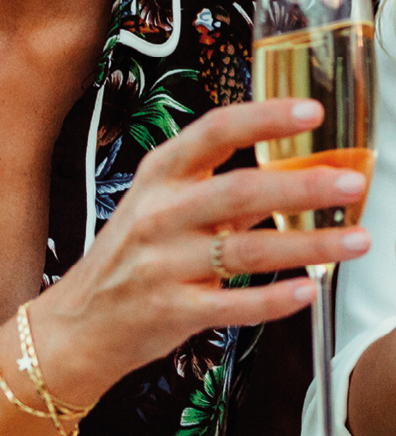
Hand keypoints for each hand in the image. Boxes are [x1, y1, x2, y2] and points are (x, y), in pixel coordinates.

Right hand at [34, 95, 369, 407]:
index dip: (265, 119)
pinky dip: (276, 299)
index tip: (311, 111)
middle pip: (241, 191)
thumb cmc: (130, 258)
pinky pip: (235, 305)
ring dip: (310, 245)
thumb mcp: (163, 207)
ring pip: (248, 250)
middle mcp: (161, 215)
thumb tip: (297, 172)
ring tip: (356, 240)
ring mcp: (164, 264)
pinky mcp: (173, 310)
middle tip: (351, 182)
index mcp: (161, 175)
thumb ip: (222, 189)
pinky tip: (309, 291)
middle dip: (304, 186)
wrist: (79, 323)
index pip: (215, 132)